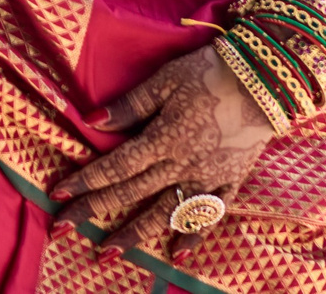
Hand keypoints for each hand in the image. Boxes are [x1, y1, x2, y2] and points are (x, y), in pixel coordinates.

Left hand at [51, 42, 275, 260]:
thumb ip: (131, 105)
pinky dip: (194, 235)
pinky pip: (209, 214)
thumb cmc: (211, 72)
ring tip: (109, 252)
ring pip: (165, 212)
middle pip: (131, 193)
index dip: (85, 181)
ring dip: (135, 234)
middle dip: (95, 211)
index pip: (116, 166)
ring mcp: (207, 177)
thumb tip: (92, 121)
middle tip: (63, 229)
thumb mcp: (166, 80)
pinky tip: (178, 253)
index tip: (58, 195)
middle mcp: (181, 165)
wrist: (267, 79)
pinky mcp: (231, 180)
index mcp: (163, 139)